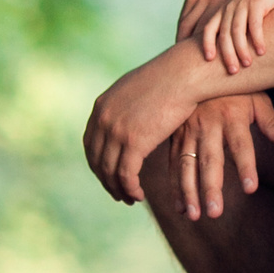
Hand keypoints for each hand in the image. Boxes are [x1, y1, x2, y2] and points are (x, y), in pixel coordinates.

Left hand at [85, 49, 201, 203]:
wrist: (183, 74)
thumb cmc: (168, 79)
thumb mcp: (136, 89)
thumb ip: (124, 106)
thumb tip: (126, 117)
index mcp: (101, 107)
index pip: (90, 144)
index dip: (98, 164)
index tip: (109, 176)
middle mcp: (103, 119)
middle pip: (97, 160)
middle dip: (106, 181)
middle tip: (118, 193)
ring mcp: (117, 131)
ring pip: (110, 171)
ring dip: (118, 189)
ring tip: (131, 198)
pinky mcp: (134, 142)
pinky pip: (126, 175)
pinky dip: (130, 189)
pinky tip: (138, 194)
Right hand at [164, 92, 273, 220]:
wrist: (199, 70)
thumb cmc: (235, 88)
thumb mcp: (257, 99)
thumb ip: (273, 124)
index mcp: (231, 115)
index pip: (241, 145)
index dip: (245, 166)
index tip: (250, 189)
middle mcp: (207, 124)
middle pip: (210, 159)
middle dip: (211, 187)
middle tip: (215, 212)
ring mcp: (188, 131)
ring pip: (187, 165)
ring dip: (188, 191)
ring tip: (194, 215)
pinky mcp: (175, 136)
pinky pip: (173, 163)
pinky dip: (175, 186)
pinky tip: (180, 207)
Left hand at [203, 0, 273, 73]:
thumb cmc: (257, 1)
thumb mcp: (240, 11)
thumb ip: (233, 27)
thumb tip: (229, 51)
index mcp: (223, 11)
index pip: (209, 28)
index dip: (207, 44)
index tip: (208, 60)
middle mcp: (230, 7)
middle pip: (224, 34)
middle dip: (227, 54)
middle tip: (232, 71)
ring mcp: (243, 4)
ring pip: (237, 31)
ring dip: (242, 49)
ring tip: (247, 64)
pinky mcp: (258, 3)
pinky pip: (255, 24)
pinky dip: (257, 39)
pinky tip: (262, 51)